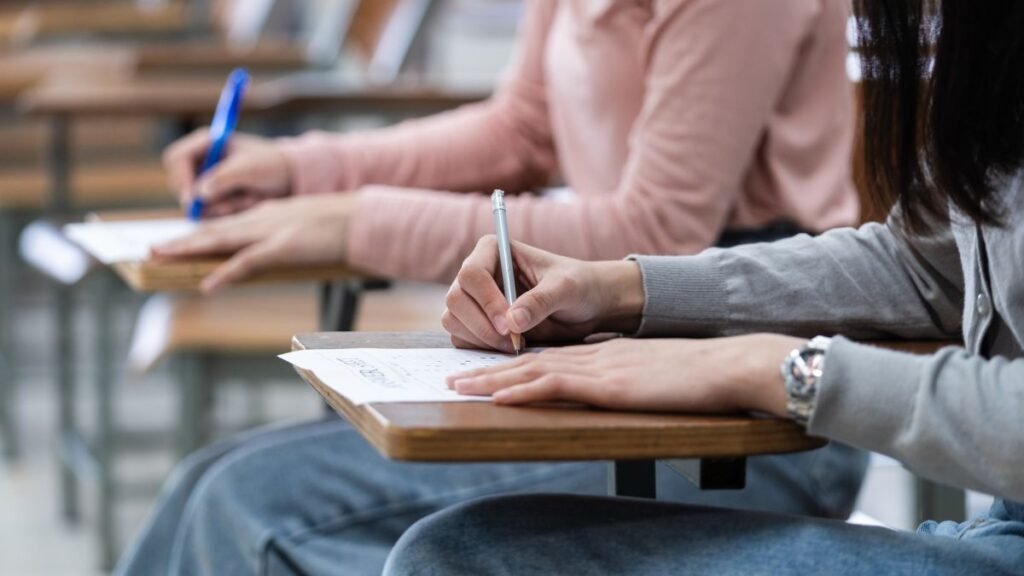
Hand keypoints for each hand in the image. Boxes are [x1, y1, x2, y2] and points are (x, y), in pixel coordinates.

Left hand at [152, 194, 355, 292]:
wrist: (362, 218)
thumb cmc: (341, 225)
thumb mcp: (306, 228)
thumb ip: (285, 236)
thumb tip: (272, 250)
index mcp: (268, 215)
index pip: (225, 225)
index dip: (198, 235)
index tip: (176, 243)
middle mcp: (262, 220)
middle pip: (213, 230)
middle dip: (181, 241)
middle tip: (151, 250)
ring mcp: (271, 232)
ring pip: (220, 240)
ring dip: (188, 249)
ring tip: (161, 257)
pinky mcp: (284, 247)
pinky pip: (248, 262)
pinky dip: (226, 274)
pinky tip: (208, 285)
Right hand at [163, 128, 292, 216]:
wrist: (289, 179)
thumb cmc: (271, 164)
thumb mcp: (250, 168)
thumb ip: (223, 178)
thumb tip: (199, 193)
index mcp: (206, 142)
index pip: (176, 158)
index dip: (181, 178)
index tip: (192, 197)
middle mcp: (201, 161)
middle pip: (178, 184)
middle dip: (201, 199)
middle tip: (227, 205)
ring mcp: (205, 181)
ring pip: (193, 203)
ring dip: (221, 206)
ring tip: (248, 198)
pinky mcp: (212, 199)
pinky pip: (207, 213)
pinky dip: (227, 212)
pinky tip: (246, 203)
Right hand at [443, 236, 644, 352]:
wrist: (585, 306)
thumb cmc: (578, 286)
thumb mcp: (566, 288)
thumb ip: (541, 301)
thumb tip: (513, 321)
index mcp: (493, 250)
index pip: (472, 273)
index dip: (487, 301)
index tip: (510, 325)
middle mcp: (478, 273)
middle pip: (456, 299)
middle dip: (481, 325)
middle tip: (512, 341)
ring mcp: (473, 299)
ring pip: (453, 320)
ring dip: (480, 338)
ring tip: (515, 343)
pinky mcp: (476, 323)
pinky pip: (462, 338)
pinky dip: (480, 348)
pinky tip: (509, 347)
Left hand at [448, 334, 799, 416]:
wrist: (724, 364)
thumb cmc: (696, 374)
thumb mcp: (652, 373)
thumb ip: (628, 377)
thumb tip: (614, 387)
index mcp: (602, 354)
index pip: (547, 357)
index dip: (512, 364)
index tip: (484, 372)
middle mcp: (593, 356)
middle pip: (530, 361)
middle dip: (488, 370)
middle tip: (454, 378)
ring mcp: (598, 368)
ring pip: (532, 371)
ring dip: (492, 379)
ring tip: (460, 386)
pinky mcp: (607, 385)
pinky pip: (555, 386)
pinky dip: (523, 390)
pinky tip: (499, 396)